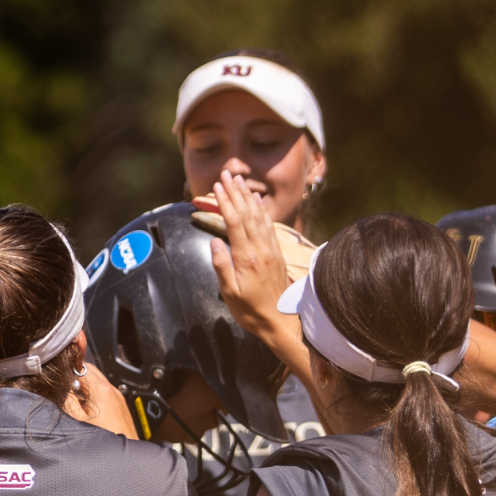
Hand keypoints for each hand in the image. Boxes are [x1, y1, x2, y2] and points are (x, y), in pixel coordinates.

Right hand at [65, 358, 138, 438]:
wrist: (125, 445)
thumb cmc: (105, 435)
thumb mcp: (78, 418)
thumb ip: (68, 399)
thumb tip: (63, 388)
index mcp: (101, 389)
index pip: (80, 367)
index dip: (69, 372)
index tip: (63, 380)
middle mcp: (111, 388)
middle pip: (90, 369)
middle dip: (76, 375)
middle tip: (68, 388)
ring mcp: (117, 393)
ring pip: (98, 378)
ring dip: (86, 383)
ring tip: (79, 398)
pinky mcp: (120, 400)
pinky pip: (105, 388)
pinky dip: (95, 391)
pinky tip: (90, 404)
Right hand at [203, 170, 295, 337]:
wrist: (280, 322)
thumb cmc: (251, 311)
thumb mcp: (230, 293)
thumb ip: (221, 266)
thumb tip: (215, 241)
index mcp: (247, 257)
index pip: (235, 222)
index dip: (226, 201)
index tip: (218, 186)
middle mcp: (261, 249)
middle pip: (247, 214)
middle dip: (236, 192)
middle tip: (227, 174)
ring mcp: (271, 250)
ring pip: (259, 217)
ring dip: (249, 197)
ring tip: (240, 181)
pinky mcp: (277, 254)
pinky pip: (270, 227)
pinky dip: (263, 211)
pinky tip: (258, 201)